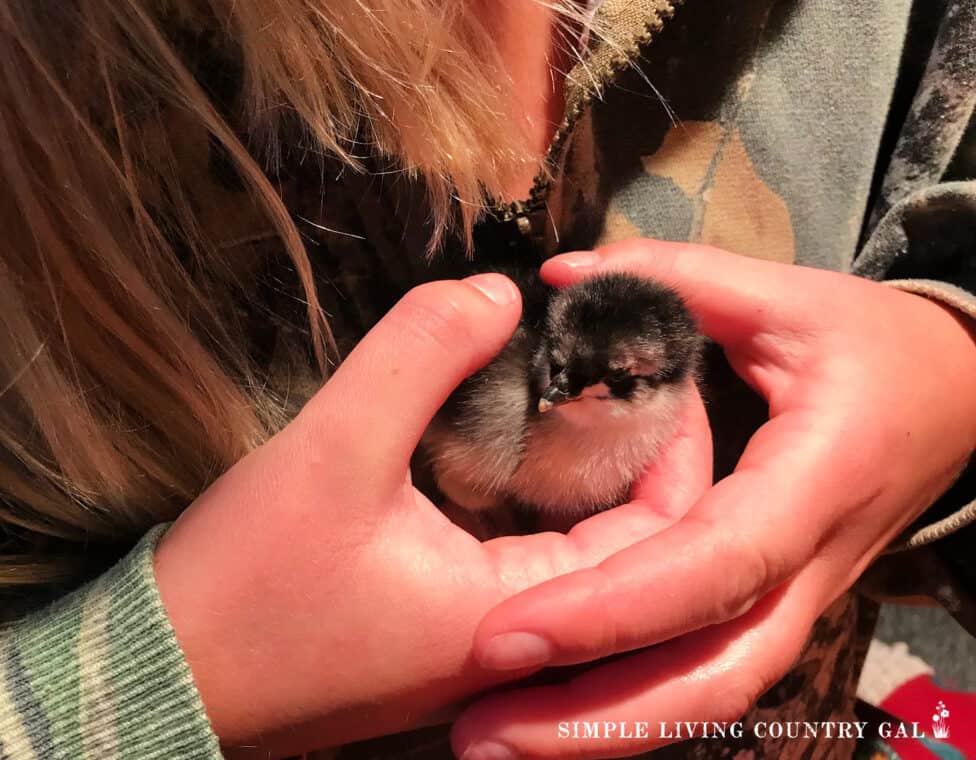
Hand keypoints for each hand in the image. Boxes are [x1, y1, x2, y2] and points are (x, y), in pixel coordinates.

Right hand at [152, 274, 711, 756]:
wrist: (165, 673)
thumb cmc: (246, 584)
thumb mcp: (330, 451)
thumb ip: (419, 356)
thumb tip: (499, 292)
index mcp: (525, 616)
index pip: (667, 535)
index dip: (673, 440)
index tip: (651, 360)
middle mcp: (524, 637)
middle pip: (632, 536)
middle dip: (630, 442)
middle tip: (615, 357)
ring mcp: (487, 634)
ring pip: (575, 540)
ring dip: (581, 462)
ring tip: (574, 378)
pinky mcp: (446, 619)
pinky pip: (523, 547)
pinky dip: (531, 487)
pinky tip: (512, 431)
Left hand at [452, 241, 975, 759]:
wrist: (958, 396)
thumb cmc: (876, 347)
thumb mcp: (789, 299)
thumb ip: (678, 278)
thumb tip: (560, 274)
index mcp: (814, 484)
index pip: (712, 565)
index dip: (613, 608)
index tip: (507, 633)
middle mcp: (806, 567)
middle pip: (710, 677)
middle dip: (594, 719)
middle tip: (477, 735)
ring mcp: (794, 600)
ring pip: (706, 695)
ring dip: (600, 731)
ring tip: (492, 741)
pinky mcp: (772, 606)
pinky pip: (703, 674)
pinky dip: (630, 707)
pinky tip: (549, 715)